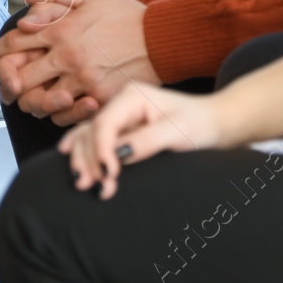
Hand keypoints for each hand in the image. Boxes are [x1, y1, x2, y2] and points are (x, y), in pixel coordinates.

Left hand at [0, 0, 155, 123]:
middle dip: (9, 80)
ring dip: (30, 100)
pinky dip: (56, 113)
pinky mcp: (98, 99)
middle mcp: (67, 57)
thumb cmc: (128, 17)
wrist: (163, 39)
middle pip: (20, 76)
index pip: (15, 43)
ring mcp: (82, 81)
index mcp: (61, 30)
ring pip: (38, 101)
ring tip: (32, 96)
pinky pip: (65, 115)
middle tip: (8, 82)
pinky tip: (58, 105)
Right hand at [59, 84, 223, 197]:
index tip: (109, 174)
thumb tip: (118, 155)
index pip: (105, 123)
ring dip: (86, 160)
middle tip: (92, 186)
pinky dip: (87, 154)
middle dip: (89, 159)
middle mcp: (120, 103)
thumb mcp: (178, 133)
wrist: (214, 123)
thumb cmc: (199, 124)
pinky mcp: (122, 129)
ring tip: (86, 185)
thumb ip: (147, 141)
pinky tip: (68, 156)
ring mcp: (119, 116)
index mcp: (132, 96)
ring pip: (89, 136)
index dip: (101, 149)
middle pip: (92, 131)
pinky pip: (96, 140)